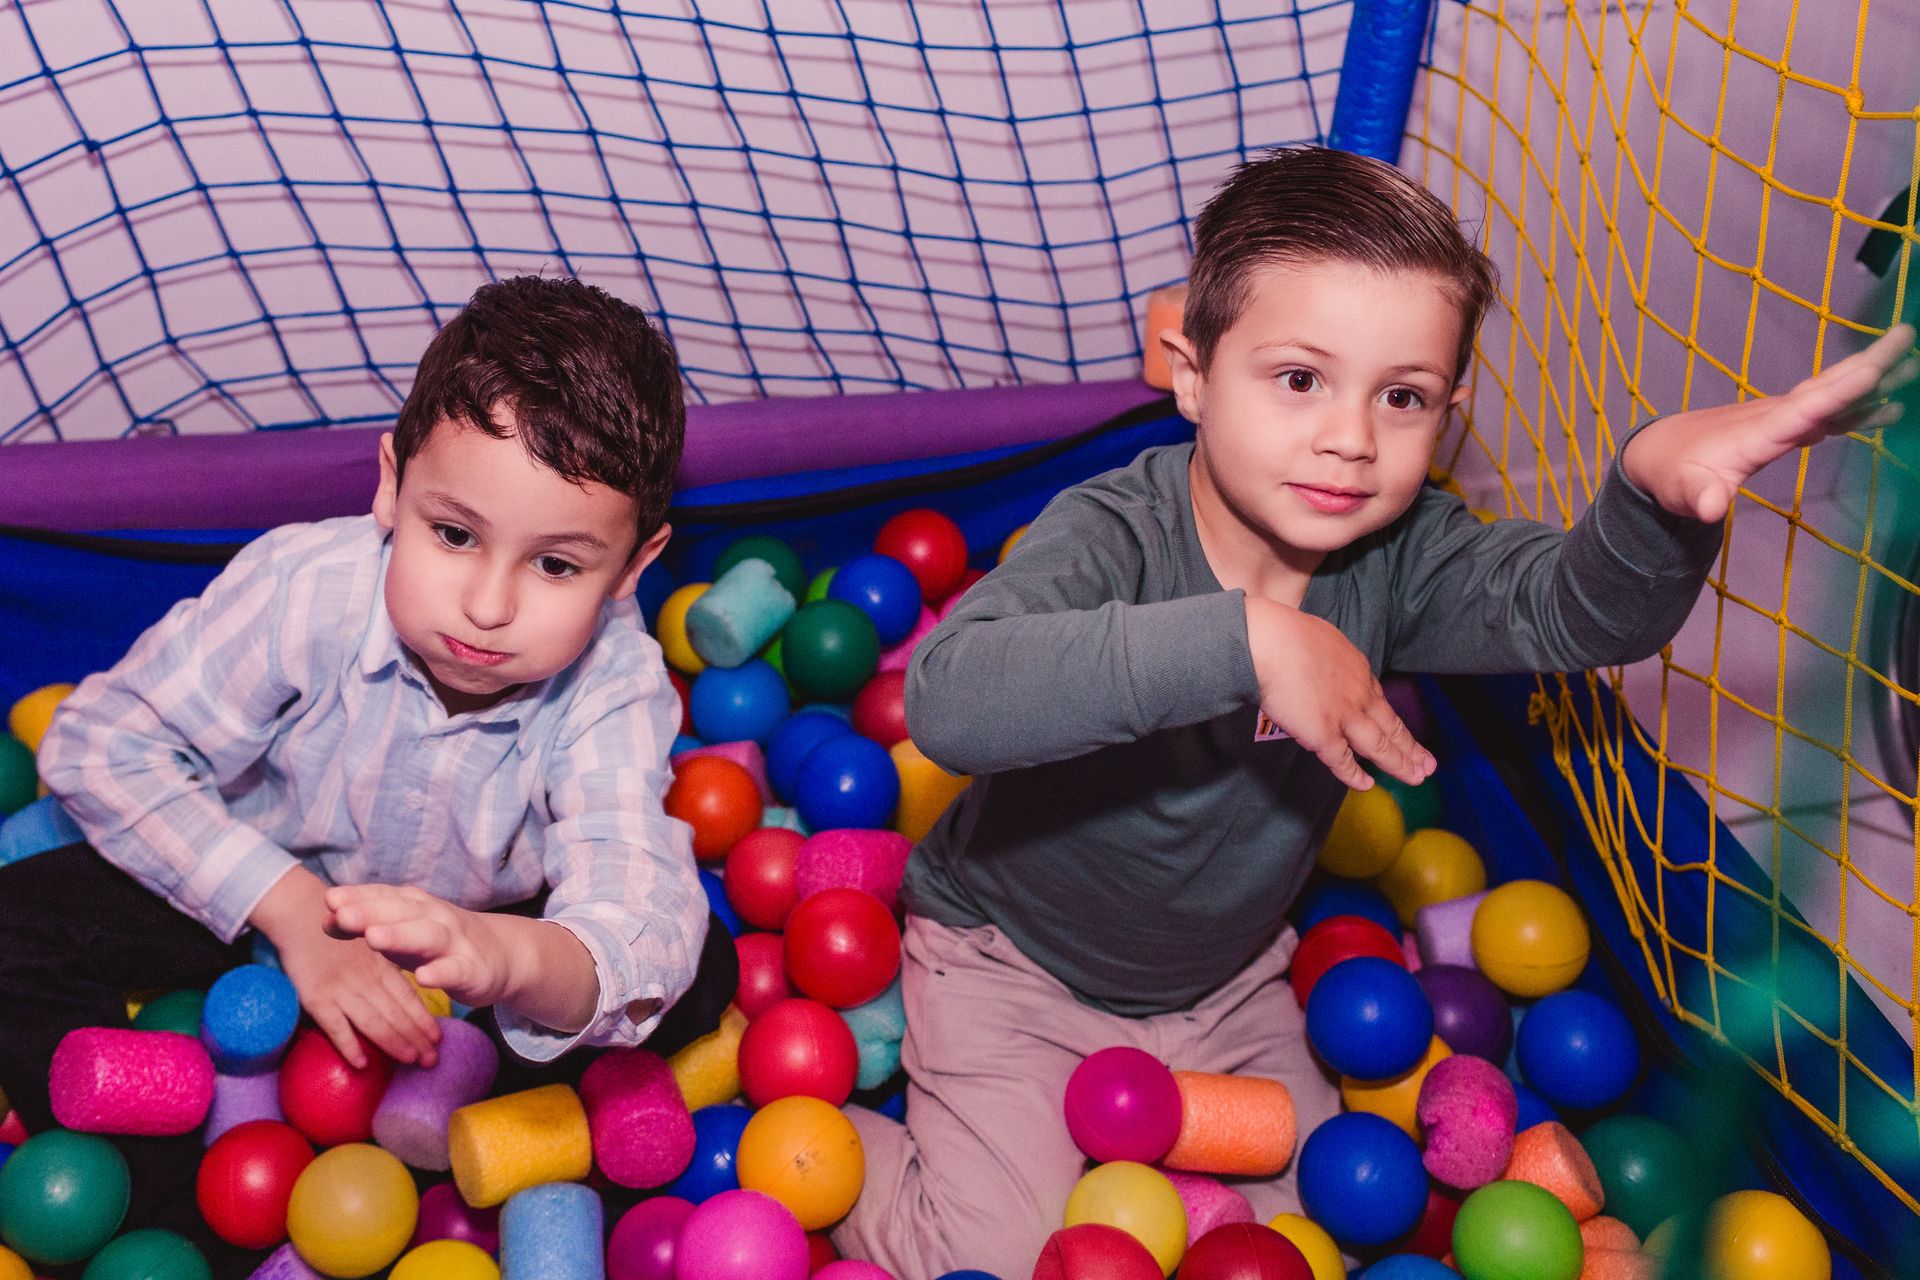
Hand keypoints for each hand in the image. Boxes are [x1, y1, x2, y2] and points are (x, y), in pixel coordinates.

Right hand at [251, 867, 440, 1068]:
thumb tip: (404, 996)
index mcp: (381, 965)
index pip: (408, 997)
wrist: (300, 913)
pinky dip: (349, 1046)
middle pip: (396, 1014)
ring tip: (410, 1061)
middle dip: (416, 1038)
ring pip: (373, 1023)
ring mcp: (342, 989)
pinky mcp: (316, 997)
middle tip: (432, 1061)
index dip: (424, 1019)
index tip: (438, 1038)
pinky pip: (335, 1026)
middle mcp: (366, 979)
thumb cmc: (338, 929)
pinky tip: (362, 1064)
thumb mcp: (370, 943)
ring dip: (393, 1044)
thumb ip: (386, 968)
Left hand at [326, 883, 510, 1011]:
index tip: (330, 900)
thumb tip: (326, 917)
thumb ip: (367, 922)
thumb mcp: (401, 929)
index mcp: (414, 905)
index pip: (384, 896)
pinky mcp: (471, 968)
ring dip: (400, 935)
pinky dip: (440, 973)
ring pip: (426, 936)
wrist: (499, 954)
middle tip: (343, 914)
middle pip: (400, 912)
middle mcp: (434, 916)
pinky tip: (423, 978)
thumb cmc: (436, 941)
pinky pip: (455, 970)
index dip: (358, 897)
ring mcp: (454, 941)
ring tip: (373, 938)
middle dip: (371, 912)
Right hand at [1245, 596, 1434, 789]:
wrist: (1271, 642)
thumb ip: (1330, 660)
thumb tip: (1323, 667)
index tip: (1406, 734)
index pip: (1381, 702)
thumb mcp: (1324, 640)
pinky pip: (1342, 761)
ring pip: (1379, 746)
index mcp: (1358, 671)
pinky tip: (1367, 785)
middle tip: (1429, 764)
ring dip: (1399, 763)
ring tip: (1416, 778)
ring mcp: (1344, 717)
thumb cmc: (1286, 634)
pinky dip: (1355, 776)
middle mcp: (1359, 695)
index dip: (1394, 721)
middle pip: (1391, 726)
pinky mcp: (1324, 735)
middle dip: (1411, 747)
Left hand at [1622, 323, 1918, 523]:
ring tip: (1914, 365)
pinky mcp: (1785, 425)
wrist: (1660, 452)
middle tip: (1907, 334)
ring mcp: (1782, 417)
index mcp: (1758, 431)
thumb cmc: (1673, 473)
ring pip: (1833, 392)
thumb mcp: (1682, 490)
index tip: (1872, 369)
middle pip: (1827, 386)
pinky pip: (1829, 410)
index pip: (1804, 408)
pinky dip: (1858, 405)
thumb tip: (1710, 509)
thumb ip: (1701, 497)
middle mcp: (1775, 415)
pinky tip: (1889, 408)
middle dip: (1868, 363)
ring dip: (1872, 378)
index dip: (1838, 392)